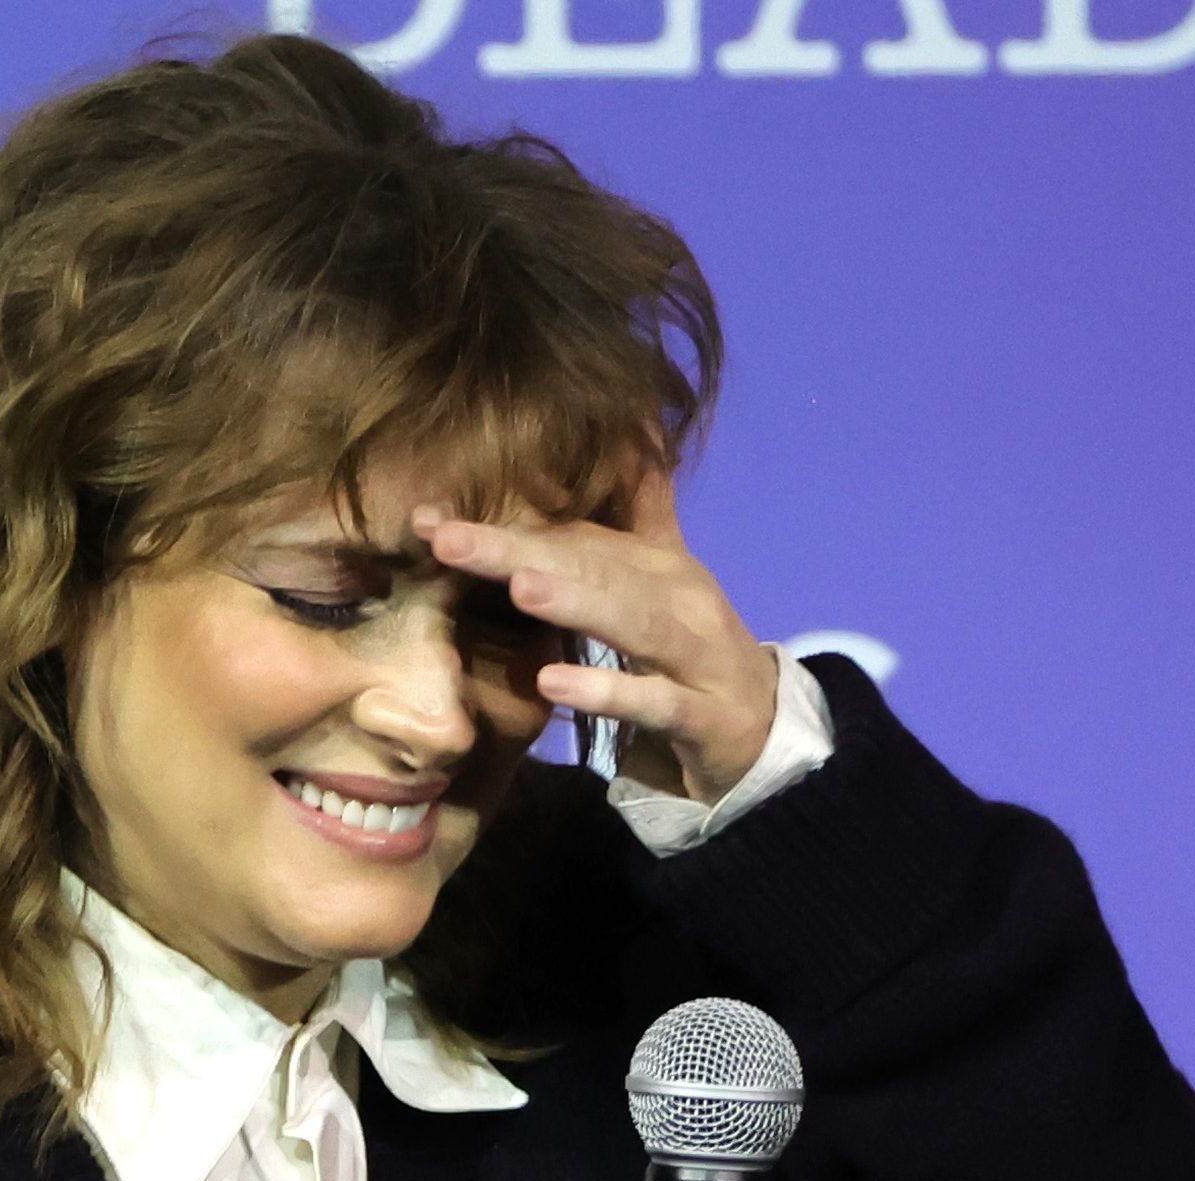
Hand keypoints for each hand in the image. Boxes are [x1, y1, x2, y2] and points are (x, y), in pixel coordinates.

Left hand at [415, 476, 779, 806]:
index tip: (430, 521)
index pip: (573, 537)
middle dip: (519, 549)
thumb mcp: (665, 586)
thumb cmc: (694, 659)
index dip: (506, 524)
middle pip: (593, 568)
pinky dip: (608, 693)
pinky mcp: (703, 717)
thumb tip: (629, 431)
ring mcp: (694, 658)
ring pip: (631, 622)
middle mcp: (676, 600)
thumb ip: (642, 513)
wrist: (764, 735)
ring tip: (515, 585)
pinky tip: (553, 685)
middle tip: (447, 538)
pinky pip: (653, 703)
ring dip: (575, 601)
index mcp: (656, 568)